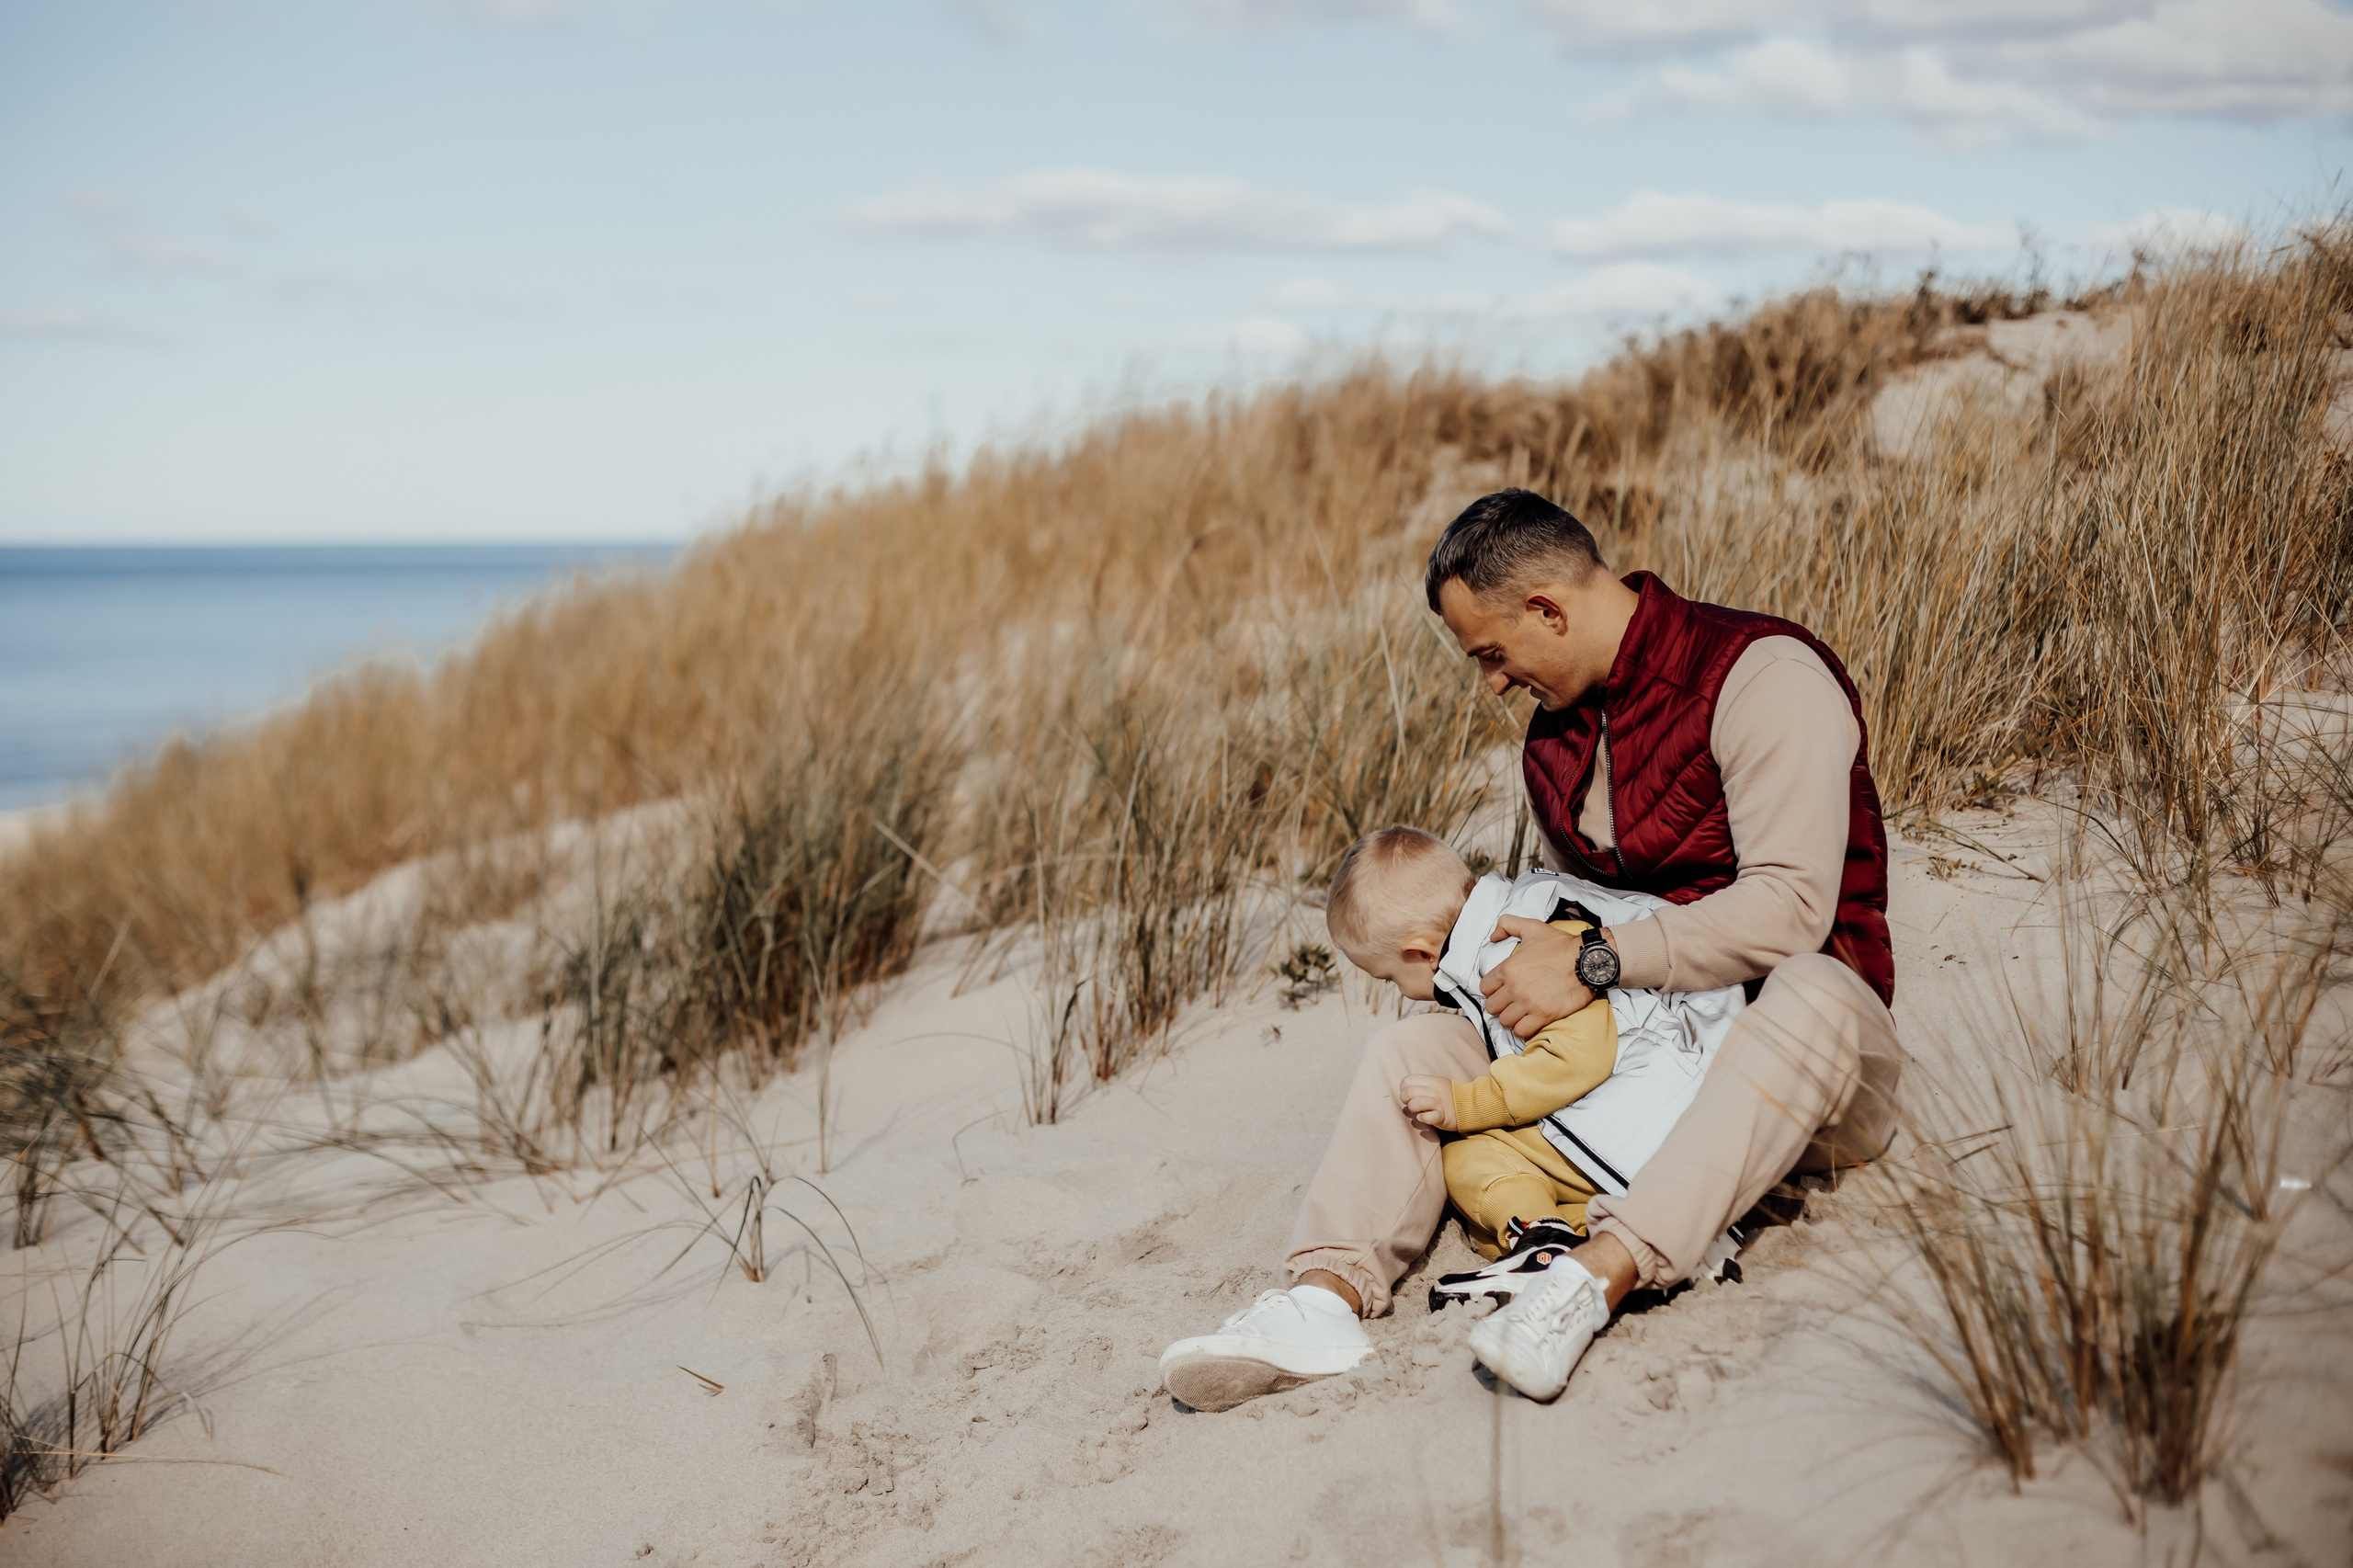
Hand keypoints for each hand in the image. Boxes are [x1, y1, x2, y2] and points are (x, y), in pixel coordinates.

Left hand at [1399, 1074, 1456, 1130]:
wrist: (1471, 1105)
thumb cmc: (1450, 1095)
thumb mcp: (1438, 1082)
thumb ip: (1424, 1083)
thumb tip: (1405, 1086)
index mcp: (1432, 1080)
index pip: (1407, 1080)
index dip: (1404, 1088)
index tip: (1410, 1095)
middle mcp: (1434, 1090)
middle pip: (1408, 1092)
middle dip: (1405, 1100)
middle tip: (1412, 1104)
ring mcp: (1438, 1103)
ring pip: (1415, 1103)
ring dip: (1413, 1108)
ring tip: (1418, 1110)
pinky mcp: (1442, 1116)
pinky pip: (1426, 1117)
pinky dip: (1422, 1118)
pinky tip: (1424, 1117)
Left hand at [1479, 915, 1595, 1039]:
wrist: (1587, 961)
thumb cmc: (1561, 945)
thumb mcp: (1532, 927)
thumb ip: (1507, 924)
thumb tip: (1493, 937)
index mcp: (1508, 968)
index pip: (1485, 987)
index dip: (1492, 989)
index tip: (1502, 989)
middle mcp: (1514, 987)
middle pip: (1492, 1007)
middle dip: (1500, 1005)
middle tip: (1510, 1002)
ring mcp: (1528, 1003)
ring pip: (1505, 1021)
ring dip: (1510, 1018)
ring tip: (1519, 1013)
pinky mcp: (1543, 1015)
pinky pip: (1521, 1031)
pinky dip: (1522, 1029)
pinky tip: (1528, 1021)